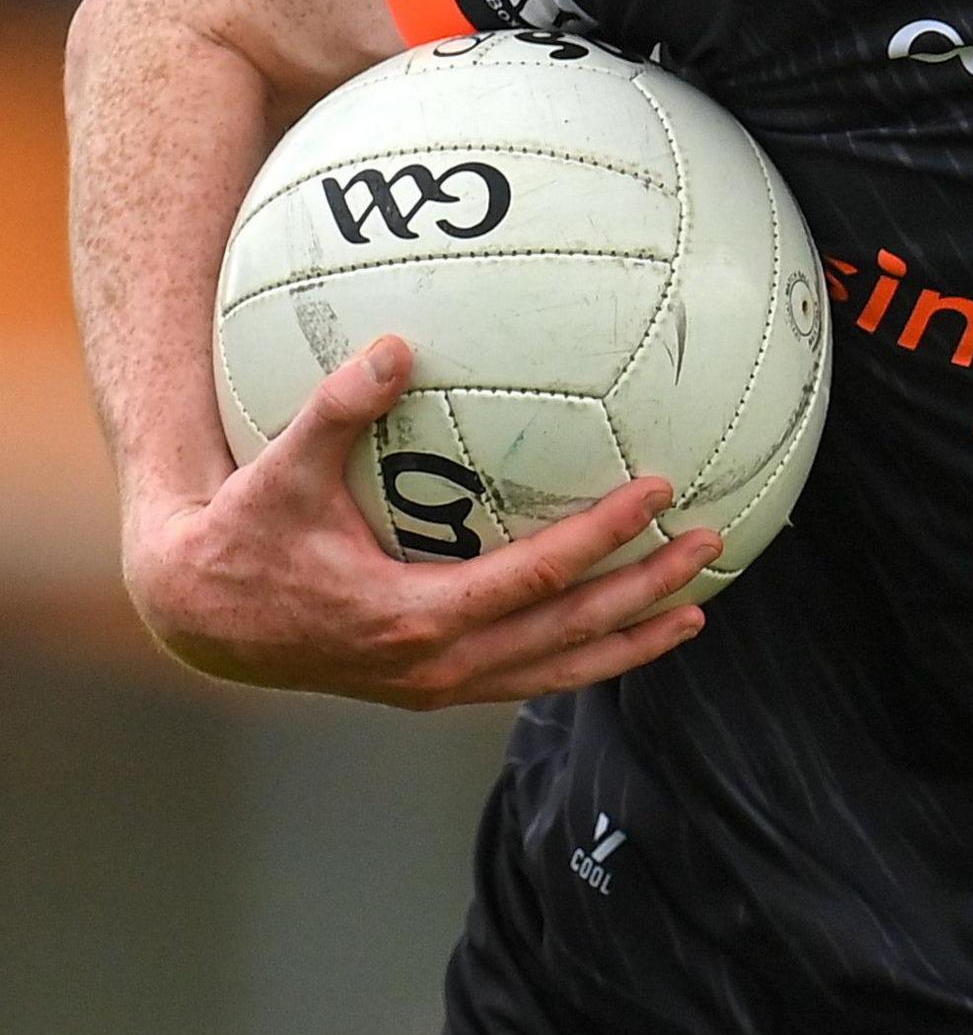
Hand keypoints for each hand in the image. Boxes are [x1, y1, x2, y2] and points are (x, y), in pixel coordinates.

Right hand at [121, 334, 719, 708]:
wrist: (201, 618)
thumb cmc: (243, 536)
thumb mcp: (280, 472)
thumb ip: (337, 409)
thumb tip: (396, 345)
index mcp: (413, 617)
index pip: (537, 576)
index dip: (604, 535)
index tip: (659, 490)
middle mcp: (438, 666)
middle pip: (570, 630)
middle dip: (647, 590)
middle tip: (711, 542)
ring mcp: (440, 686)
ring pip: (558, 669)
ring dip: (632, 639)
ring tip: (697, 610)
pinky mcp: (436, 688)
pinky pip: (531, 675)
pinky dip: (586, 657)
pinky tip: (626, 631)